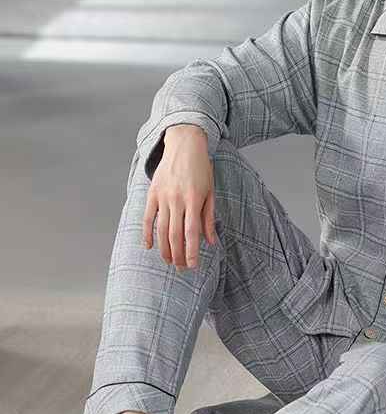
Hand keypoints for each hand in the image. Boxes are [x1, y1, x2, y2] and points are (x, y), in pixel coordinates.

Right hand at [142, 125, 216, 268]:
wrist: (184, 144)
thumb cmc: (201, 169)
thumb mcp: (211, 191)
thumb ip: (209, 217)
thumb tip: (211, 241)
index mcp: (194, 199)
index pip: (192, 232)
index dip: (192, 251)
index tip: (193, 266)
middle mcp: (177, 199)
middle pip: (175, 234)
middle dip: (178, 255)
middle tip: (182, 269)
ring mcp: (163, 196)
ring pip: (161, 229)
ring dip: (164, 248)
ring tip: (169, 261)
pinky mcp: (152, 193)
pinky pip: (148, 217)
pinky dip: (147, 233)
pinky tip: (148, 246)